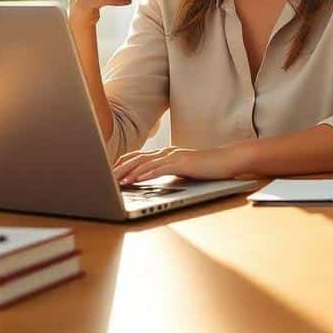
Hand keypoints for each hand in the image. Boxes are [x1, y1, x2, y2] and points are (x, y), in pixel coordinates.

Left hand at [112, 145, 246, 184]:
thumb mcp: (182, 169)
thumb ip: (167, 171)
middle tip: (105, 177)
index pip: (138, 157)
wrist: (226, 160)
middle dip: (120, 168)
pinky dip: (148, 173)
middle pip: (137, 159)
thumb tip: (153, 178)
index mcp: (165, 153)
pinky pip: (160, 168)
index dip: (123, 164)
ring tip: (117, 180)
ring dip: (130, 172)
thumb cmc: (206, 167)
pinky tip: (138, 179)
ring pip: (146, 163)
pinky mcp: (182, 162)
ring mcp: (174, 156)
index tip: (110, 172)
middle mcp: (166, 152)